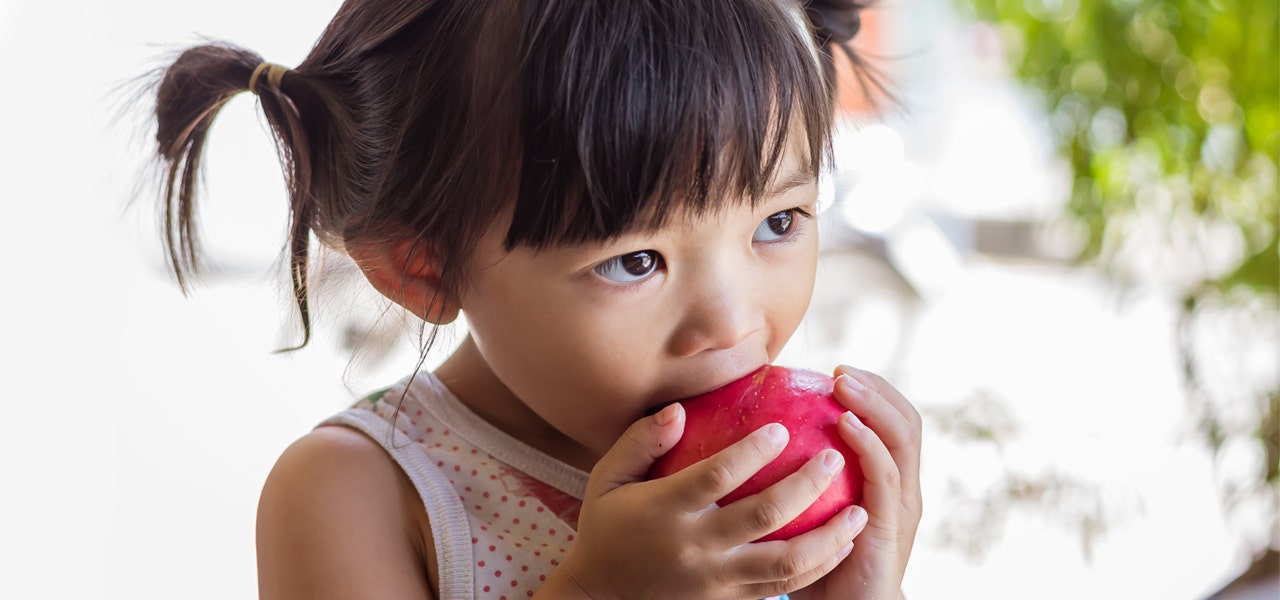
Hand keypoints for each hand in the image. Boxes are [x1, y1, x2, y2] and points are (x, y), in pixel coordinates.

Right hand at [539, 403, 868, 599]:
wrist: (599, 599)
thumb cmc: (606, 528)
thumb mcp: (608, 479)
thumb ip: (641, 440)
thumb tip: (679, 409)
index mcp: (665, 510)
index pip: (716, 476)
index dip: (752, 452)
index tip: (782, 428)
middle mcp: (695, 547)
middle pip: (763, 516)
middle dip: (805, 486)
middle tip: (834, 458)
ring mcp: (715, 579)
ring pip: (785, 562)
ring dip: (828, 536)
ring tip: (860, 511)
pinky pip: (783, 587)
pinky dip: (818, 567)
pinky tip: (842, 545)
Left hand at [792, 366, 922, 599]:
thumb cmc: (814, 565)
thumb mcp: (806, 513)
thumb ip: (792, 477)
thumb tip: (741, 439)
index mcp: (887, 480)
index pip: (892, 421)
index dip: (871, 390)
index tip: (834, 371)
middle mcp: (902, 487)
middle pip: (906, 420)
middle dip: (876, 387)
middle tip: (839, 370)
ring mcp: (902, 503)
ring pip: (903, 437)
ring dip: (875, 403)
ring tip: (843, 384)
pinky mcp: (892, 523)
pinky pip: (885, 474)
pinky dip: (869, 442)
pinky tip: (845, 425)